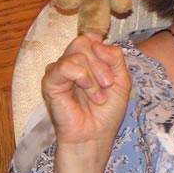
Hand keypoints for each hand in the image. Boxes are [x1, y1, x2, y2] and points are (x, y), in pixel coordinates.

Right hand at [41, 33, 131, 151]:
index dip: (102, 47)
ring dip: (94, 75)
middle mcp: (72, 63)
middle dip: (101, 63)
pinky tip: (87, 91)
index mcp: (88, 60)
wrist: (96, 135)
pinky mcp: (50, 82)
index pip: (91, 36)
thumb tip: (98, 42)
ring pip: (78, 52)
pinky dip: (81, 76)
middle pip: (85, 41)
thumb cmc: (107, 112)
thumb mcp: (122, 81)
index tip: (111, 69)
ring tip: (98, 96)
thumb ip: (115, 57)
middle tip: (108, 84)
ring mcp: (60, 71)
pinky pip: (64, 65)